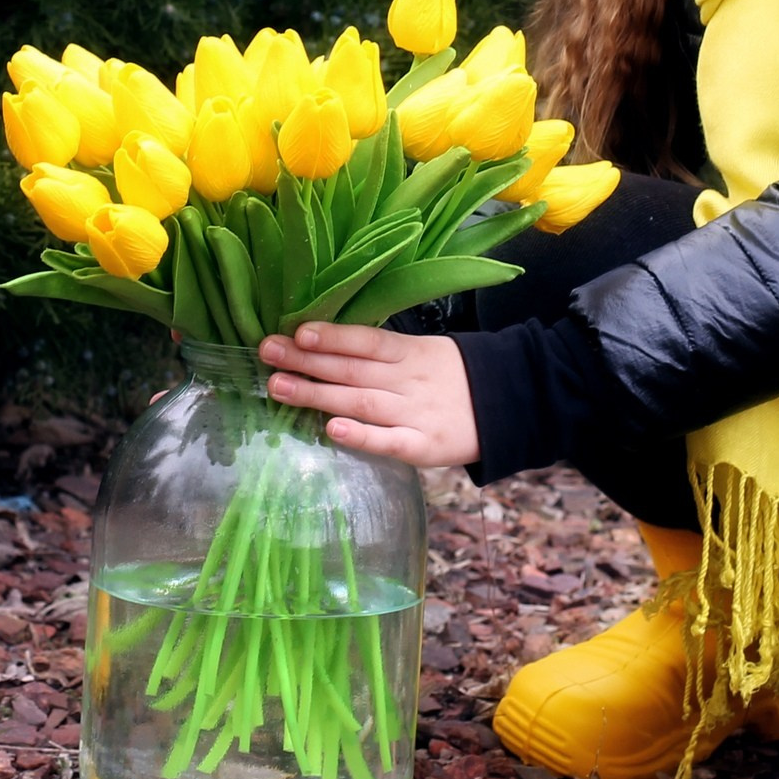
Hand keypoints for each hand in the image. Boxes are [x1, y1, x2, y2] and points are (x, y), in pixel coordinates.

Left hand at [259, 324, 480, 466]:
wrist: (510, 404)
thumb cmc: (452, 377)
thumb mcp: (421, 353)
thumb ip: (380, 353)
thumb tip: (324, 346)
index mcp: (408, 353)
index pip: (364, 340)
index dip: (332, 336)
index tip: (296, 331)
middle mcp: (407, 380)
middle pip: (352, 369)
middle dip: (307, 361)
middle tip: (267, 353)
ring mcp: (415, 413)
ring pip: (361, 401)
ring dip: (318, 395)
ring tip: (279, 387)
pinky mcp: (424, 446)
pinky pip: (389, 441)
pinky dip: (362, 436)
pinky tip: (332, 431)